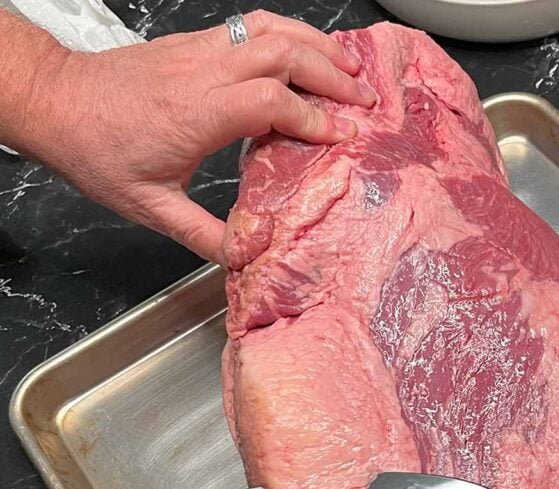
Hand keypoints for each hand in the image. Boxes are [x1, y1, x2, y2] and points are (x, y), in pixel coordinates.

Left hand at [21, 12, 373, 262]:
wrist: (58, 104)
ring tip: (351, 66)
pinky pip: (252, 26)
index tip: (342, 137)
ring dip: (317, 44)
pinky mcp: (193, 44)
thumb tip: (244, 256)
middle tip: (365, 98)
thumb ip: (203, 234)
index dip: (313, 119)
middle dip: (332, 74)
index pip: (271, 102)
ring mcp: (199, 51)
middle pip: (283, 53)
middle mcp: (203, 72)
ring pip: (271, 29)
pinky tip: (306, 49)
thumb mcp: (151, 207)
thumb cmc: (100, 152)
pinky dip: (289, 33)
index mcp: (197, 113)